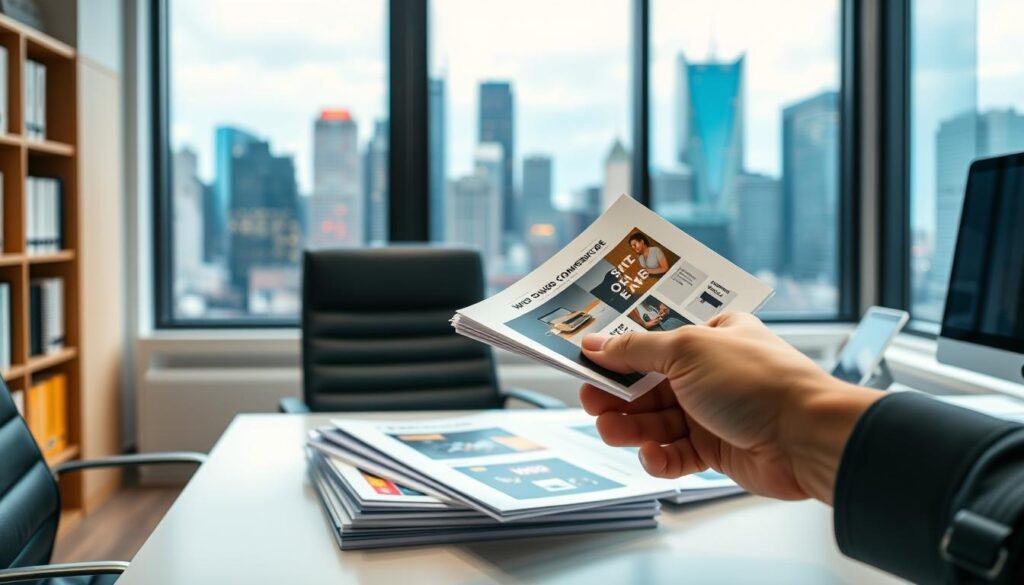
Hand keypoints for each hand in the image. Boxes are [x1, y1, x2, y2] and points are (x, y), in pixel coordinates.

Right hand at [579, 313, 881, 503]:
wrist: (807, 438)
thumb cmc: (758, 383)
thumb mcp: (687, 351)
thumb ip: (636, 350)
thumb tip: (595, 343)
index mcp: (710, 335)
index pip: (652, 341)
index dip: (619, 352)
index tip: (587, 361)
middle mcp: (710, 372)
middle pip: (648, 384)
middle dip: (618, 395)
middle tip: (590, 401)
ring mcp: (712, 412)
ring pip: (657, 421)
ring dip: (631, 427)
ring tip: (610, 431)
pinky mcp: (716, 450)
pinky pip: (676, 454)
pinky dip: (659, 458)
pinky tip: (651, 456)